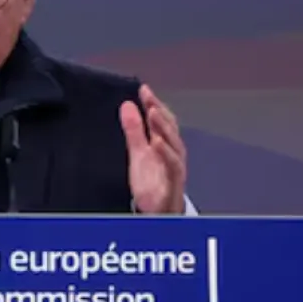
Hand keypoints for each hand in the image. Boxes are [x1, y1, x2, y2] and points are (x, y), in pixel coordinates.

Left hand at [120, 84, 186, 213]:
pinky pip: (173, 165)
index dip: (153, 103)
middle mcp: (173, 152)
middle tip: (149, 98)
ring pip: (174, 144)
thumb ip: (133, 130)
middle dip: (160, 112)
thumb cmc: (152, 182)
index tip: (143, 89)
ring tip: (153, 112)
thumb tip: (127, 105)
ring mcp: (175, 167)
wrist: (158, 212)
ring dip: (164, 127)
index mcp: (164, 143)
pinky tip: (157, 142)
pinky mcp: (174, 182)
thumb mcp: (138, 152)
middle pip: (169, 128)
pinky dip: (166, 152)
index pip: (161, 120)